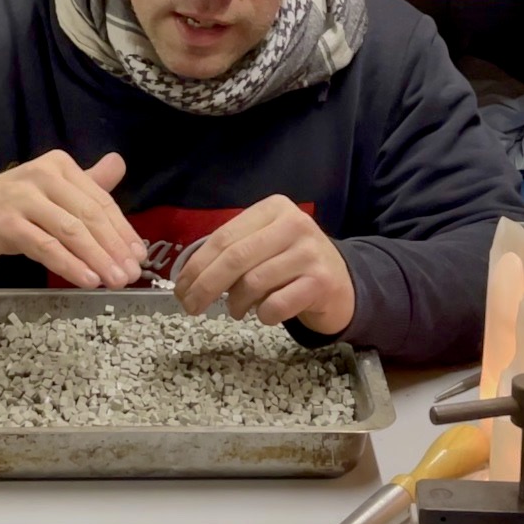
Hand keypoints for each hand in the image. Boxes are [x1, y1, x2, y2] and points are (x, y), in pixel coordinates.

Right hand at [0, 151, 146, 288]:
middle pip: (89, 214)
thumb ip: (85, 183)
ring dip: (97, 258)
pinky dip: (69, 264)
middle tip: (131, 274)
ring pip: (70, 231)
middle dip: (114, 247)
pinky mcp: (6, 222)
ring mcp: (23, 197)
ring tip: (114, 281)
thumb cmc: (9, 207)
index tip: (139, 255)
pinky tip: (87, 280)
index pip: (100, 200)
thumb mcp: (49, 192)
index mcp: (59, 165)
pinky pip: (45, 246)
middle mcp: (42, 174)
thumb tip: (119, 163)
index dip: (122, 230)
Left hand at [174, 195, 354, 333]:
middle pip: (235, 258)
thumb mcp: (264, 245)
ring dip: (236, 303)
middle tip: (191, 307)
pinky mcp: (322, 282)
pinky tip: (265, 314)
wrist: (343, 283)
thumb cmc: (292, 264)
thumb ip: (232, 251)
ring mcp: (310, 253)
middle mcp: (294, 224)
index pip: (223, 237)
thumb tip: (189, 278)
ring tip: (236, 309)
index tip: (181, 288)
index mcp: (273, 209)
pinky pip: (275, 305)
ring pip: (253, 283)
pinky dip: (262, 315)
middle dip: (205, 286)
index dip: (196, 266)